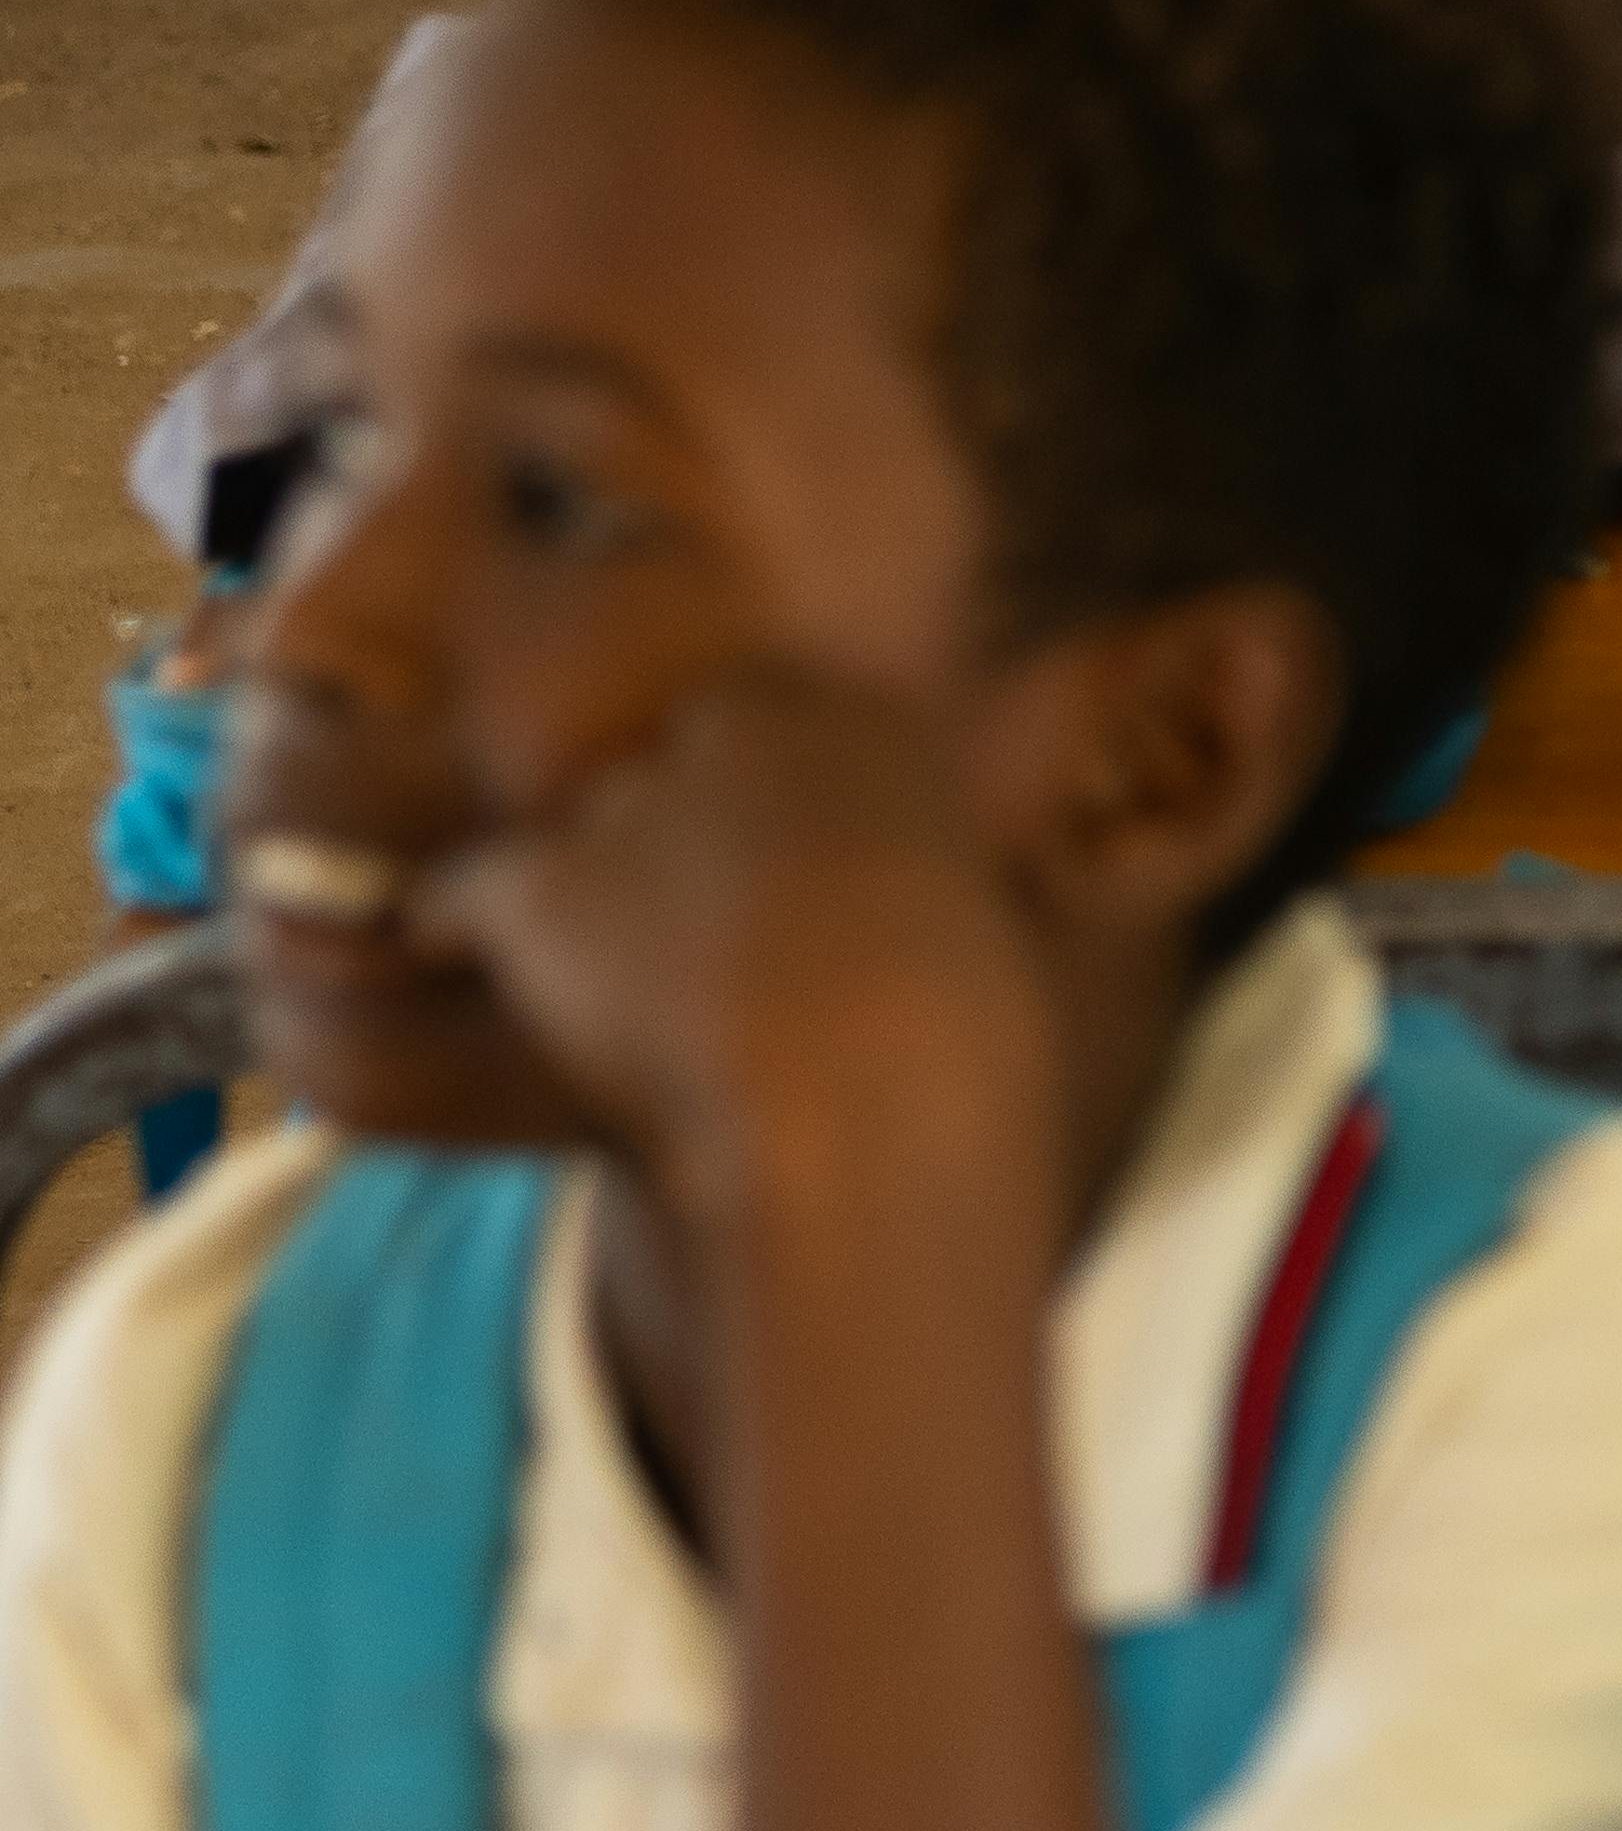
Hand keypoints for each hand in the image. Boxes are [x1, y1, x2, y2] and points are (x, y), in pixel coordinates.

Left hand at [404, 661, 1065, 1236]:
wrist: (865, 1103)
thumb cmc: (955, 1042)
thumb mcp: (984, 927)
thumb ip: (924, 886)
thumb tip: (922, 901)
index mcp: (874, 727)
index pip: (768, 727)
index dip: (754, 816)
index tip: (760, 887)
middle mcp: (751, 732)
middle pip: (665, 775)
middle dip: (667, 849)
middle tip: (686, 950)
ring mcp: (640, 803)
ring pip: (574, 839)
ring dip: (583, 902)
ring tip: (597, 987)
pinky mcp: (546, 885)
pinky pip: (461, 892)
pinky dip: (445, 923)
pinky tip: (428, 948)